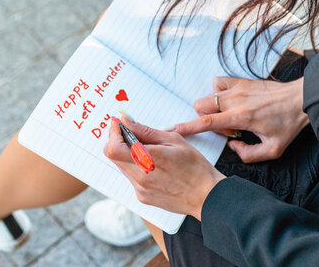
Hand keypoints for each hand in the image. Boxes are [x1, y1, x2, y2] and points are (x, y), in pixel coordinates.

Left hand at [104, 117, 224, 219]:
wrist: (206, 196)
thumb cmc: (195, 167)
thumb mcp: (174, 141)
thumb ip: (146, 131)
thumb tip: (127, 121)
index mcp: (148, 159)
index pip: (113, 148)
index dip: (112, 133)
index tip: (118, 124)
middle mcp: (140, 177)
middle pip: (113, 156)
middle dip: (118, 141)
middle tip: (131, 133)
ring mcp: (140, 189)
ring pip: (121, 166)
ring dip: (127, 154)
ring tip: (147, 150)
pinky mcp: (142, 197)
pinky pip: (131, 178)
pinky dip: (136, 167)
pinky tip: (154, 166)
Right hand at [174, 77, 308, 162]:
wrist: (301, 99)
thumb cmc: (289, 123)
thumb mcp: (273, 149)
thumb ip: (249, 154)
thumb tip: (234, 145)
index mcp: (241, 118)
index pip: (207, 122)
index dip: (188, 127)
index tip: (176, 130)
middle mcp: (236, 100)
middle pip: (201, 106)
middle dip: (205, 118)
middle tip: (225, 127)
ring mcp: (238, 88)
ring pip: (208, 95)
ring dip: (213, 107)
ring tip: (230, 115)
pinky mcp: (242, 80)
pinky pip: (218, 82)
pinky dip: (219, 92)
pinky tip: (231, 100)